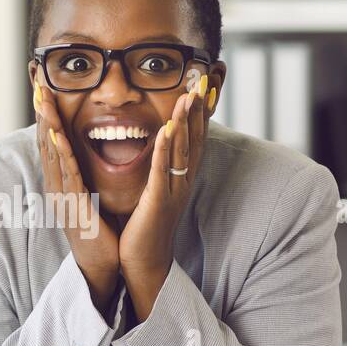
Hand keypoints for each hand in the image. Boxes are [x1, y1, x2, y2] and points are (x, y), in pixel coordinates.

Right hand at [34, 75, 119, 311]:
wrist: (100, 266)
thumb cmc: (99, 231)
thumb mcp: (88, 196)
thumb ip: (84, 175)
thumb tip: (84, 153)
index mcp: (62, 182)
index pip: (51, 142)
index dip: (47, 115)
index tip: (44, 89)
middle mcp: (57, 186)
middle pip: (46, 143)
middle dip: (43, 113)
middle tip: (38, 84)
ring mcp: (63, 196)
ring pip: (53, 155)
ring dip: (48, 126)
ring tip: (43, 101)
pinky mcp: (74, 207)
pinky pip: (68, 175)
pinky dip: (62, 154)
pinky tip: (58, 136)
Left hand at [119, 75, 208, 320]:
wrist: (143, 263)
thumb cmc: (145, 228)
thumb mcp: (157, 193)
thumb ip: (161, 171)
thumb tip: (162, 149)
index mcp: (180, 179)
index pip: (194, 140)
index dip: (200, 114)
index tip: (203, 88)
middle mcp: (182, 182)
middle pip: (195, 140)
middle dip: (198, 111)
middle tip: (203, 82)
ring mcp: (172, 191)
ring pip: (182, 151)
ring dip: (185, 123)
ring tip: (189, 97)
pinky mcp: (157, 202)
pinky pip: (162, 171)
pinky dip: (165, 149)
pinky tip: (167, 130)